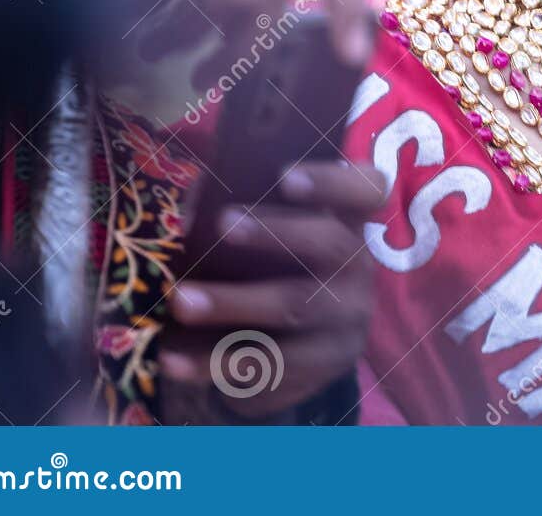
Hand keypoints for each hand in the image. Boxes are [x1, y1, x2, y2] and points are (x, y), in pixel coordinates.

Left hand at [157, 160, 386, 420]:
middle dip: (274, 232)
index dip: (331, 181)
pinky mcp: (328, 364)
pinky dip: (217, 361)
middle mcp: (357, 265)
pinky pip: (272, 363)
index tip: (284, 177)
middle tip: (222, 222)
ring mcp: (349, 317)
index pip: (367, 189)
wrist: (295, 355)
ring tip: (181, 301)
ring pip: (296, 307)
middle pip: (329, 242)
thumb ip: (238, 215)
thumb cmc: (273, 275)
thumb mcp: (267, 241)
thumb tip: (187, 212)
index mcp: (347, 221)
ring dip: (234, 302)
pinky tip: (174, 359)